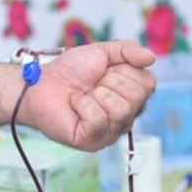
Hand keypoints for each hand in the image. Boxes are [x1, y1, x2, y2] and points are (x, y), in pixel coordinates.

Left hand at [23, 40, 155, 150]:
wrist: (40, 83)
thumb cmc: (69, 72)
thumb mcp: (102, 53)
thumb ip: (127, 51)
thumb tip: (151, 57)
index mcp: (131, 99)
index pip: (148, 83)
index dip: (125, 70)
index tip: (105, 72)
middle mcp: (124, 118)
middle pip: (136, 97)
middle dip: (110, 83)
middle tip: (92, 85)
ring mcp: (109, 133)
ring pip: (120, 110)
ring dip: (96, 95)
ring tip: (84, 96)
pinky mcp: (91, 141)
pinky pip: (99, 120)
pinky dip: (83, 106)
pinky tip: (75, 106)